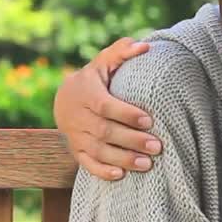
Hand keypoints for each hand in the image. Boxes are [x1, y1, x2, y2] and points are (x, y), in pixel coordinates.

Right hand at [54, 37, 163, 179]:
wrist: (64, 99)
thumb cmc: (93, 79)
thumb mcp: (103, 63)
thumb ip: (121, 52)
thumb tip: (143, 46)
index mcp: (86, 93)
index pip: (105, 106)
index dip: (126, 114)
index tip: (148, 120)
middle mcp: (78, 116)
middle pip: (104, 131)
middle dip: (131, 140)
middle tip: (157, 146)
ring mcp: (75, 136)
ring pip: (97, 151)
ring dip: (122, 159)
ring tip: (147, 164)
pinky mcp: (75, 151)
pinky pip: (86, 164)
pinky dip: (102, 171)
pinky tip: (120, 175)